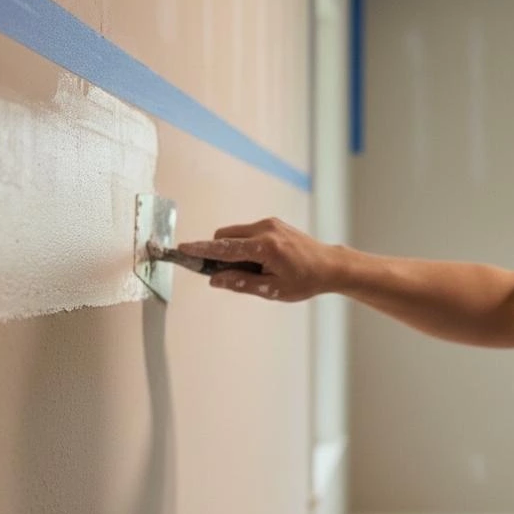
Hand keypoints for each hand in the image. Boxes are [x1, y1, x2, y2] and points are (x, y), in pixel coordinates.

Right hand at [178, 218, 336, 301]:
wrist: (330, 265)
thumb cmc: (305, 281)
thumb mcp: (273, 290)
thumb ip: (241, 283)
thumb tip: (215, 279)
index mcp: (265, 247)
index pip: (224, 248)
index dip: (201, 250)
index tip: (182, 249)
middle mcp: (265, 229)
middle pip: (225, 236)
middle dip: (218, 254)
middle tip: (228, 275)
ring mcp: (269, 223)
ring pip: (234, 234)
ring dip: (232, 250)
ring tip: (253, 271)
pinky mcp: (273, 223)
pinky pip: (247, 233)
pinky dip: (244, 246)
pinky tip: (260, 262)